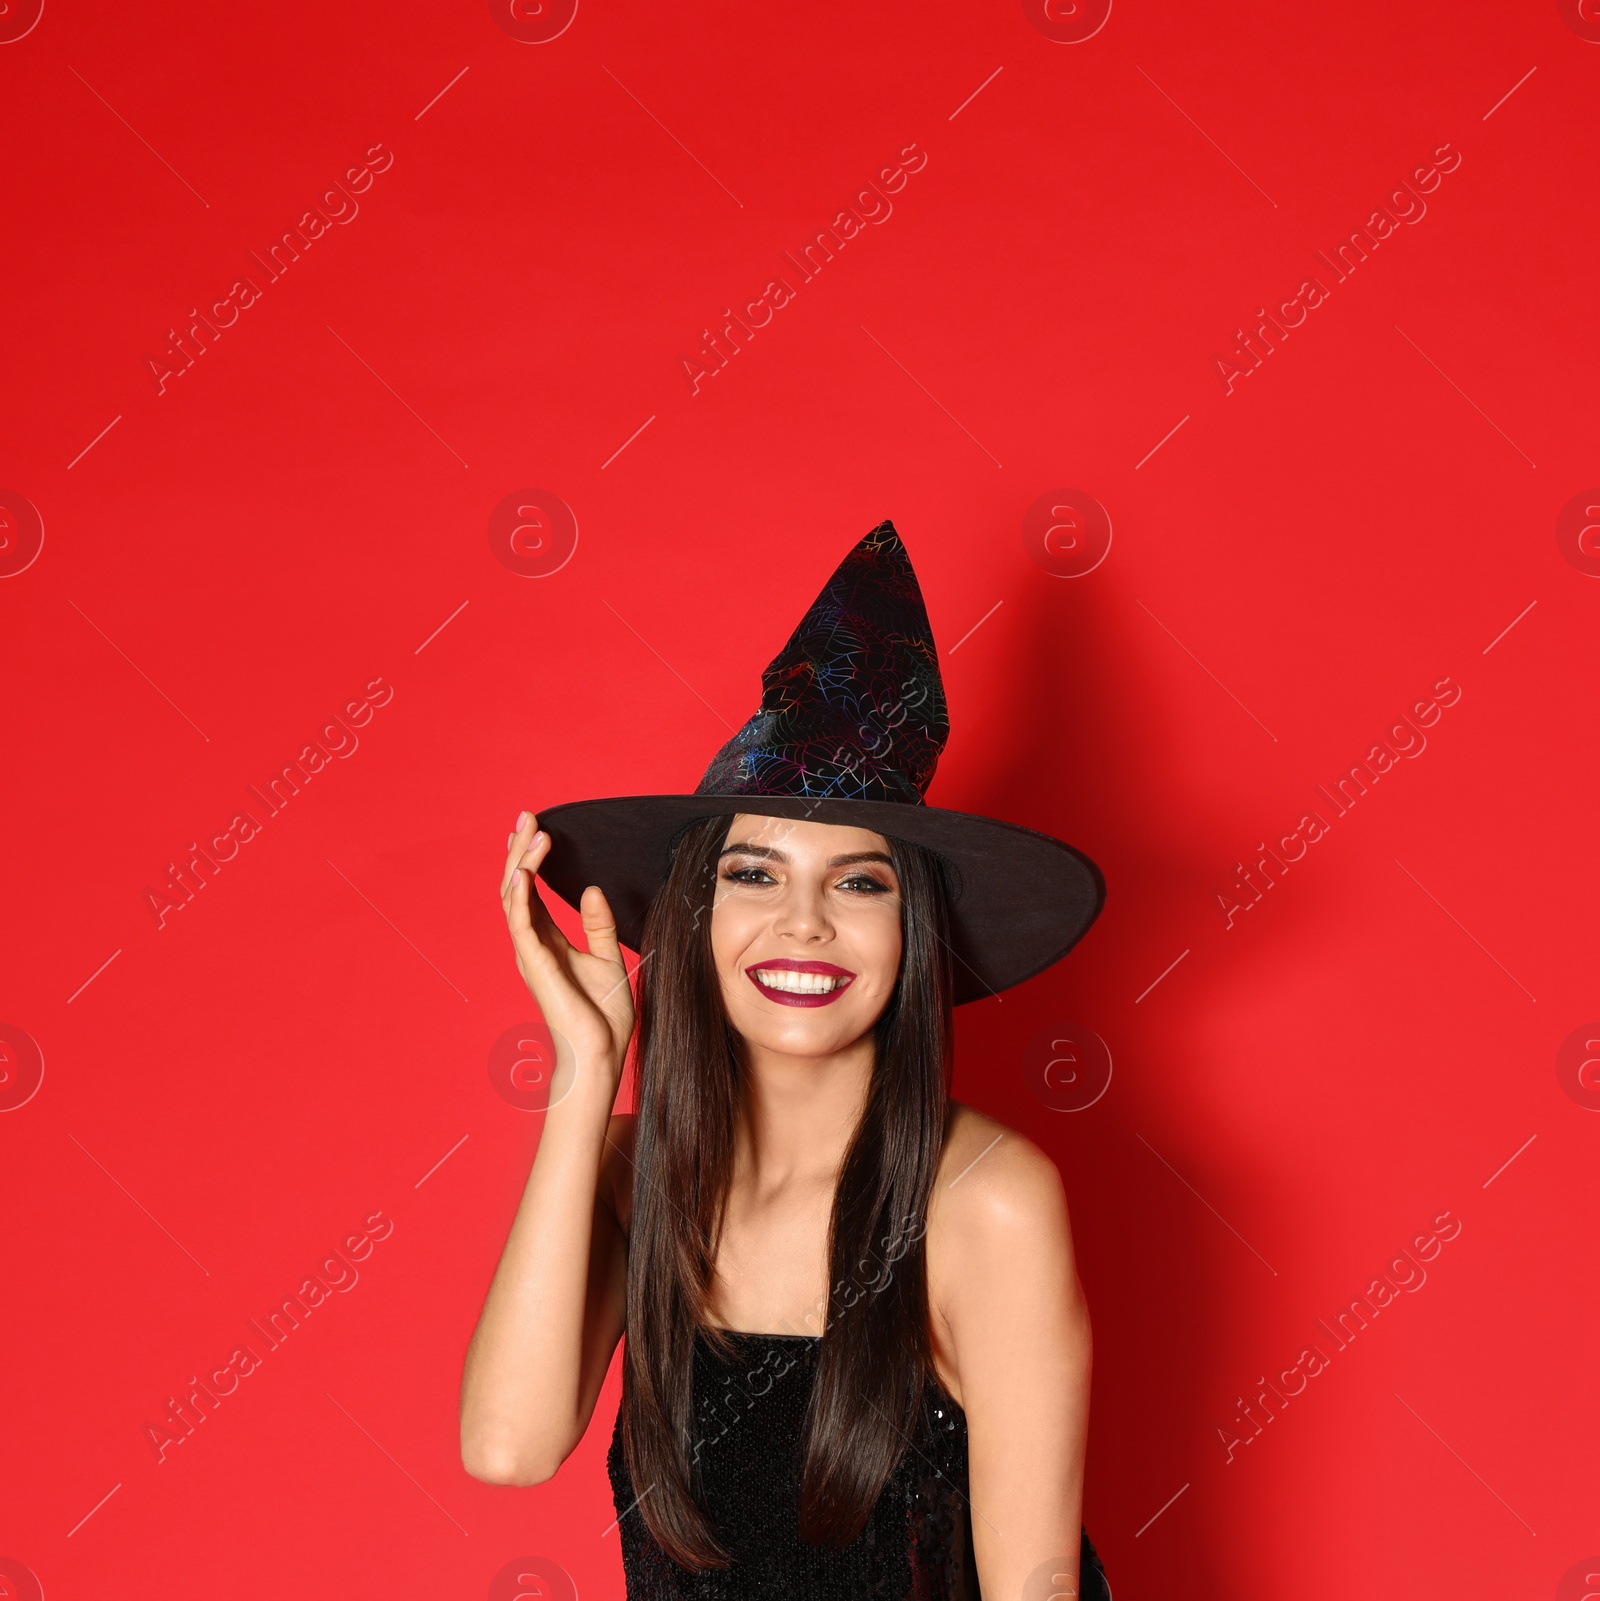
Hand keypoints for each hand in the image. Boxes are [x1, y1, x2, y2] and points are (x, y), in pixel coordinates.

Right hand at [501, 811, 634, 1094]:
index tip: (536, 829)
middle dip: (519, 851)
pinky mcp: (535, 965)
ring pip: (514, 899)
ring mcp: (530, 954)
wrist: (601, 1054)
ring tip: (532, 832)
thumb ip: (598, 926)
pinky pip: (520, 924)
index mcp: (547, 943)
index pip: (531, 893)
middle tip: (527, 816)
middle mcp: (532, 945)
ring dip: (520, 863)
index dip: (530, 860)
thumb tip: (593, 889)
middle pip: (517, 888)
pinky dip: (519, 895)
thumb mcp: (608, 960)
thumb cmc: (603, 1018)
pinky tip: (523, 871)